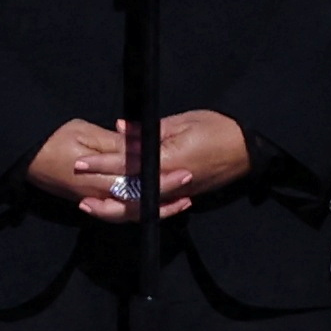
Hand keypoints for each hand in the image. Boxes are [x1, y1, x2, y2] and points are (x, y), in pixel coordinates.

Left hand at [28, 112, 254, 217]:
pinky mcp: (184, 196)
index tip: (81, 164)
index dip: (102, 164)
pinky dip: (136, 207)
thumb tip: (121, 131)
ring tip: (94, 206)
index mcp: (169, 161)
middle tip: (80, 198)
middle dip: (104, 197)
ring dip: (116, 208)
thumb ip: (149, 131)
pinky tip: (121, 203)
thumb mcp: (183, 122)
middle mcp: (172, 183)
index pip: (128, 165)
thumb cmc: (219, 128)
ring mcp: (178, 193)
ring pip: (142, 207)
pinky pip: (155, 206)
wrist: (250, 149)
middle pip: (131, 196)